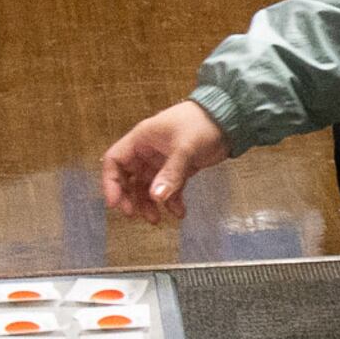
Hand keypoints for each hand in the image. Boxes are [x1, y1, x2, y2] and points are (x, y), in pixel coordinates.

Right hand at [101, 100, 230, 220]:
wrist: (228, 119)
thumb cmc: (202, 123)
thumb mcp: (185, 148)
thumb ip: (171, 173)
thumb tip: (156, 197)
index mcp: (141, 140)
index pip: (114, 161)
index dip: (110, 182)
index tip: (115, 204)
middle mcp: (147, 152)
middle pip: (127, 178)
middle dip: (130, 198)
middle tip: (135, 215)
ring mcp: (162, 162)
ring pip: (148, 188)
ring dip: (150, 204)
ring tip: (157, 220)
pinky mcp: (177, 170)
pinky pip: (168, 189)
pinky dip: (172, 202)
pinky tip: (180, 213)